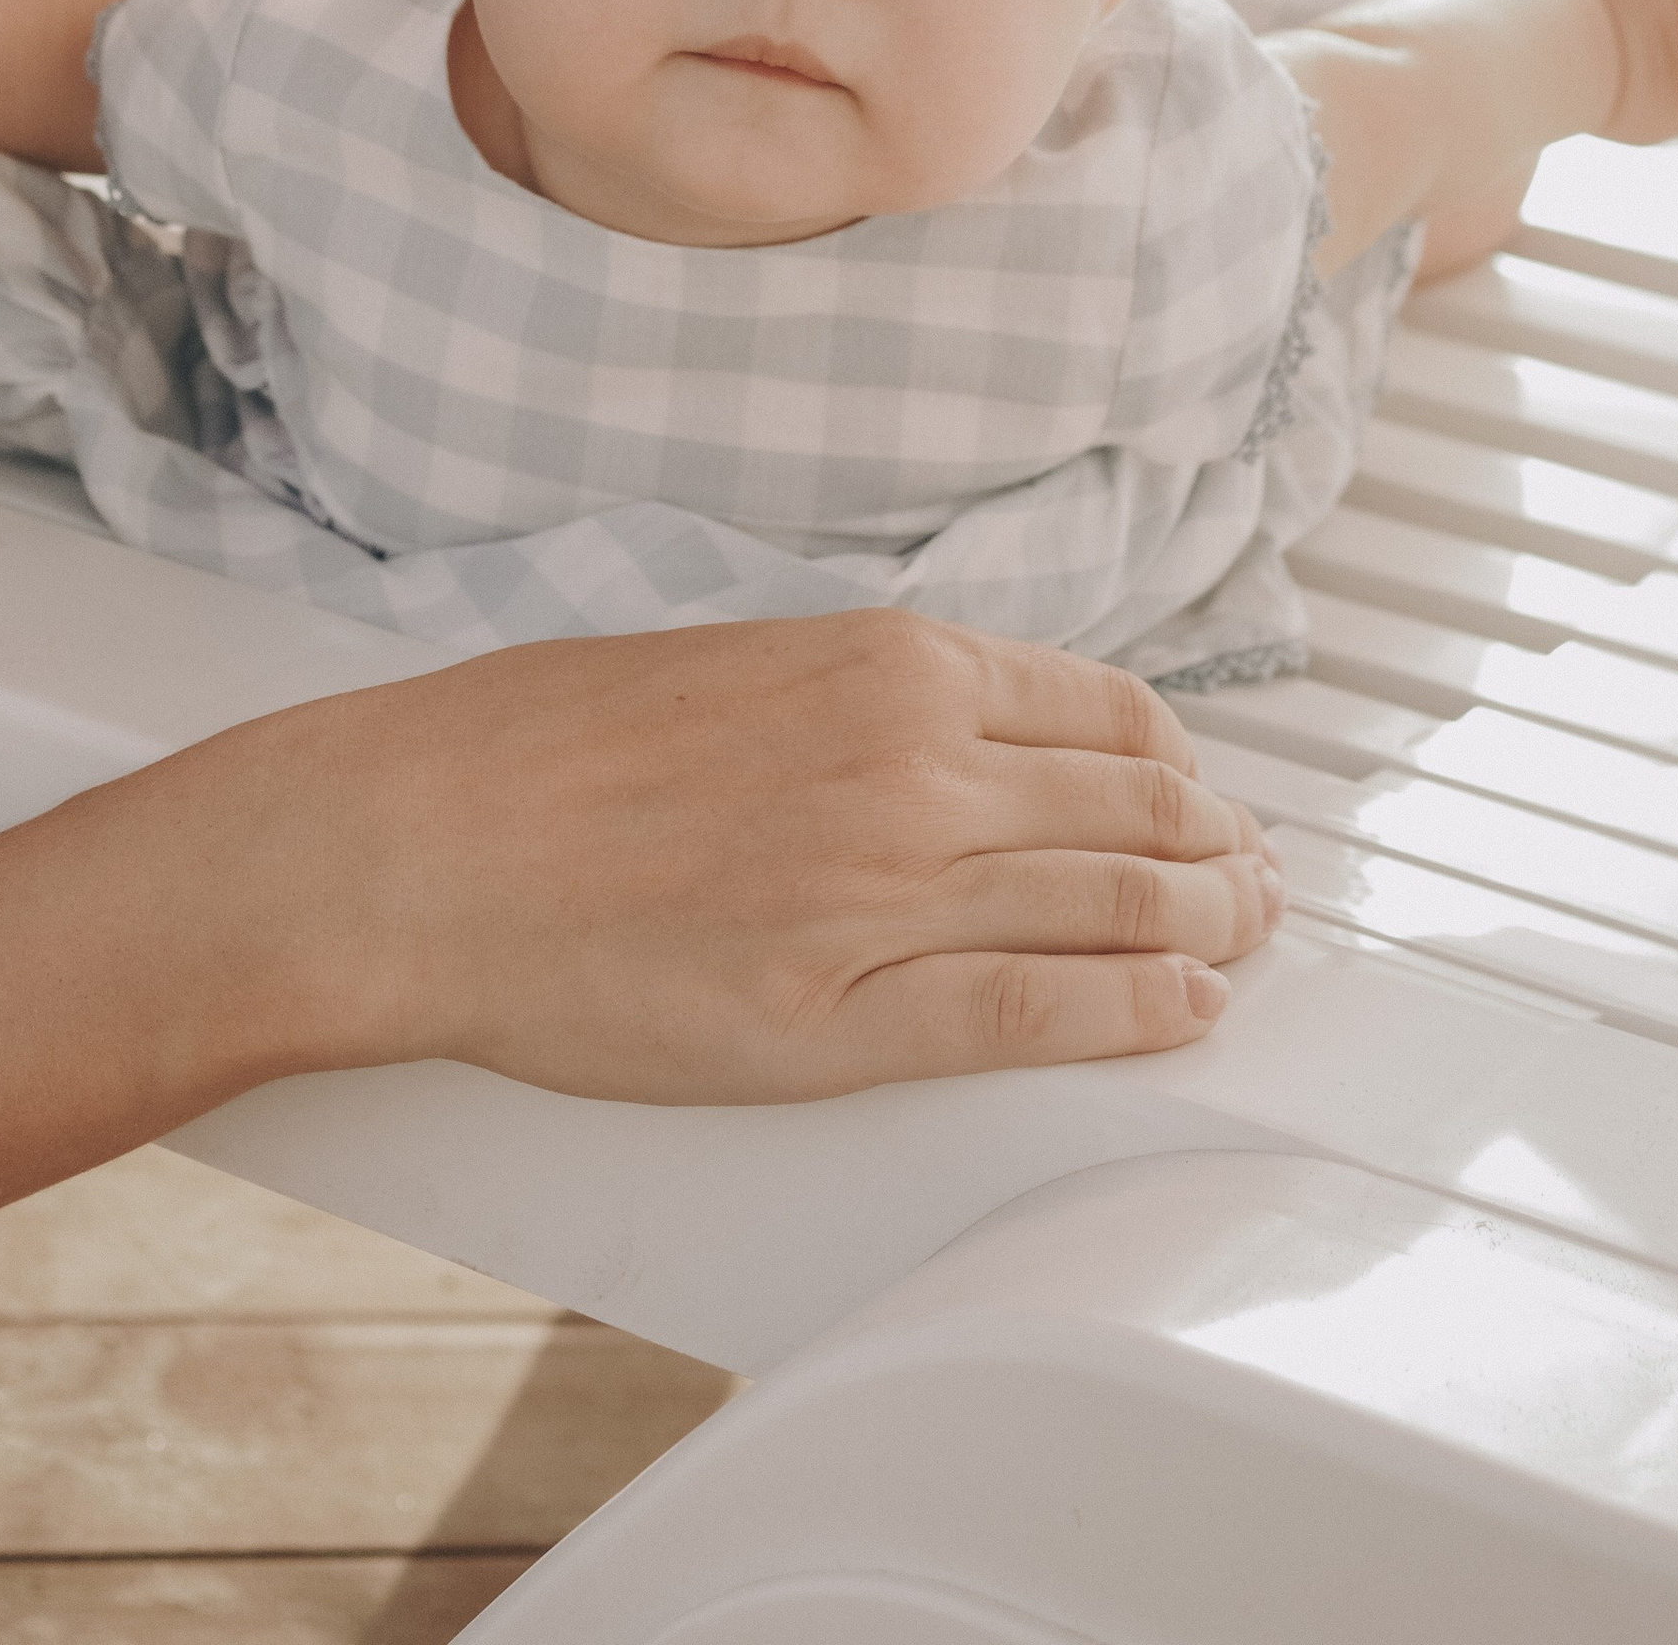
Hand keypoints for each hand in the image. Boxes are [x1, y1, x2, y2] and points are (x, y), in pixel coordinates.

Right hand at [246, 610, 1284, 1097]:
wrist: (416, 841)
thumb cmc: (537, 747)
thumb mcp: (732, 661)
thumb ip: (860, 690)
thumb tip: (955, 717)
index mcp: (885, 665)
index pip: (1104, 714)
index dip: (1178, 766)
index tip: (1202, 795)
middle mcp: (913, 767)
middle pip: (1136, 812)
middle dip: (1220, 852)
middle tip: (1260, 882)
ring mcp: (884, 895)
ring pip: (1114, 910)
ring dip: (1208, 930)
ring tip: (1247, 945)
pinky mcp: (840, 1018)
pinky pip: (1035, 1012)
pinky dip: (1135, 1013)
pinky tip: (1184, 1014)